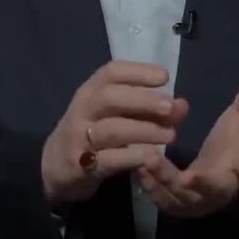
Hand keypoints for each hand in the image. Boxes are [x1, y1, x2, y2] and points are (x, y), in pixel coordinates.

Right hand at [42, 60, 188, 205]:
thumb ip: (148, 109)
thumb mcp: (116, 116)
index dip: (138, 72)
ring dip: (143, 130)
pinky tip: (151, 157)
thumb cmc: (93, 133)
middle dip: (143, 101)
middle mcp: (82, 110)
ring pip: (111, 130)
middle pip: (110, 98)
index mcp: (91, 91)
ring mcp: (78, 138)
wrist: (56, 166)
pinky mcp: (79, 166)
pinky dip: (130, 158)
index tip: (164, 77)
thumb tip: (182, 105)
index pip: (111, 72)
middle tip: (171, 108)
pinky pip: (106, 160)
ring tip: (171, 135)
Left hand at [136, 70, 238, 217]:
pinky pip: (164, 199)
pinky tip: (138, 166)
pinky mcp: (179, 205)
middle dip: (203, 184)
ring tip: (149, 159)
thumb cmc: (232, 141)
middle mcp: (225, 188)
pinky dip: (151, 185)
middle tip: (189, 177)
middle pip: (217, 189)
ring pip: (184, 196)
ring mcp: (200, 200)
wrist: (216, 170)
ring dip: (166, 180)